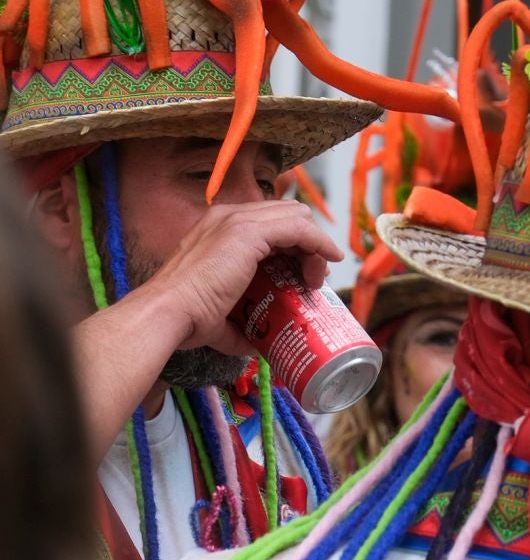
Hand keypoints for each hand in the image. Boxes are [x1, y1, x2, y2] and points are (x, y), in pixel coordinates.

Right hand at [133, 201, 340, 354]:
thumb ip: (241, 324)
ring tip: (318, 278)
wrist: (170, 314)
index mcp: (219, 229)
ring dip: (316, 246)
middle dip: (308, 244)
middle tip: (314, 277)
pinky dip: (319, 242)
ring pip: (297, 219)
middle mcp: (228, 217)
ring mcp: (237, 221)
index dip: (295, 244)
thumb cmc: (189, 319)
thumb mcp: (223, 315)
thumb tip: (256, 344)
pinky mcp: (248, 231)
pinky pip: (298, 228)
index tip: (306, 273)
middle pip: (288, 215)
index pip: (271, 222)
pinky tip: (329, 259)